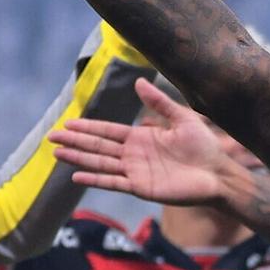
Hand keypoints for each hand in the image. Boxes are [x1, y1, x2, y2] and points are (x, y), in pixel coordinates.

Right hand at [50, 77, 235, 205]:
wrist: (218, 174)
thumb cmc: (205, 147)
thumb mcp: (183, 118)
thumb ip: (160, 103)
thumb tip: (138, 81)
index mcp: (142, 137)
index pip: (108, 131)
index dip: (88, 128)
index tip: (67, 123)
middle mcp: (134, 155)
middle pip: (98, 147)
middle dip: (75, 141)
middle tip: (51, 137)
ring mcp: (136, 172)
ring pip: (101, 163)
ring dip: (79, 158)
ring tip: (57, 153)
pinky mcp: (141, 187)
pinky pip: (113, 182)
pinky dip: (95, 179)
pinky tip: (77, 175)